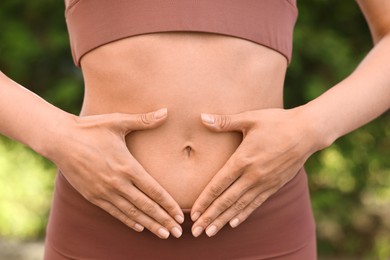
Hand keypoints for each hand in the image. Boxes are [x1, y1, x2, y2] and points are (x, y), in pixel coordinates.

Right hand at [49, 108, 183, 238]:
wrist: (59, 139)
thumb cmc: (90, 129)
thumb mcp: (118, 121)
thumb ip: (144, 120)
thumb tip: (166, 111)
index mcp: (127, 166)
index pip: (154, 190)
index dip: (168, 204)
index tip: (179, 215)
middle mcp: (117, 183)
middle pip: (146, 206)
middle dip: (163, 220)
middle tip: (178, 233)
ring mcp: (104, 191)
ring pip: (131, 213)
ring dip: (149, 225)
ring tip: (163, 234)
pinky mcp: (92, 196)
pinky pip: (114, 212)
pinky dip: (128, 221)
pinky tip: (139, 227)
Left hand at [191, 108, 320, 236]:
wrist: (307, 132)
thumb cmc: (277, 122)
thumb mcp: (250, 118)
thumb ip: (225, 121)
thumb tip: (201, 118)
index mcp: (243, 159)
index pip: (218, 185)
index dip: (204, 200)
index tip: (193, 213)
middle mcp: (253, 175)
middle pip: (227, 200)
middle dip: (210, 216)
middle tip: (197, 231)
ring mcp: (265, 183)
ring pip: (240, 206)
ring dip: (224, 220)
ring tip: (211, 233)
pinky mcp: (274, 185)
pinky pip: (256, 203)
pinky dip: (244, 214)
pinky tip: (233, 223)